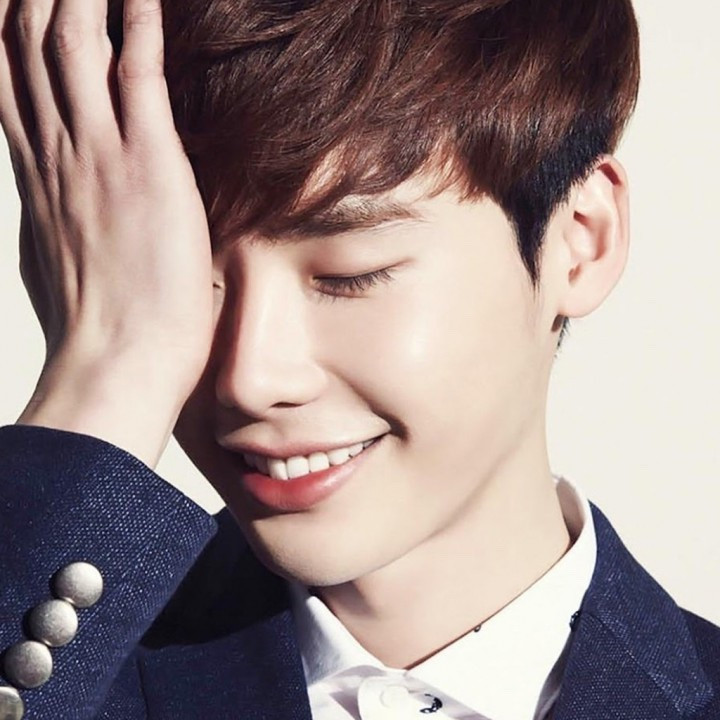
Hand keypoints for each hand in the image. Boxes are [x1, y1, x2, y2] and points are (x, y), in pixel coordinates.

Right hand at [0, 0, 214, 466]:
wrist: (119, 363)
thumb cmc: (102, 325)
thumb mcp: (63, 260)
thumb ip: (60, 218)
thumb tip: (62, 209)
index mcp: (40, 179)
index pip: (12, 83)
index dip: (9, 29)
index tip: (15, 0)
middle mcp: (57, 156)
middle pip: (28, 48)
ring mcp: (97, 157)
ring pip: (70, 45)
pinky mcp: (147, 166)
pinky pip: (136, 74)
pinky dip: (137, 23)